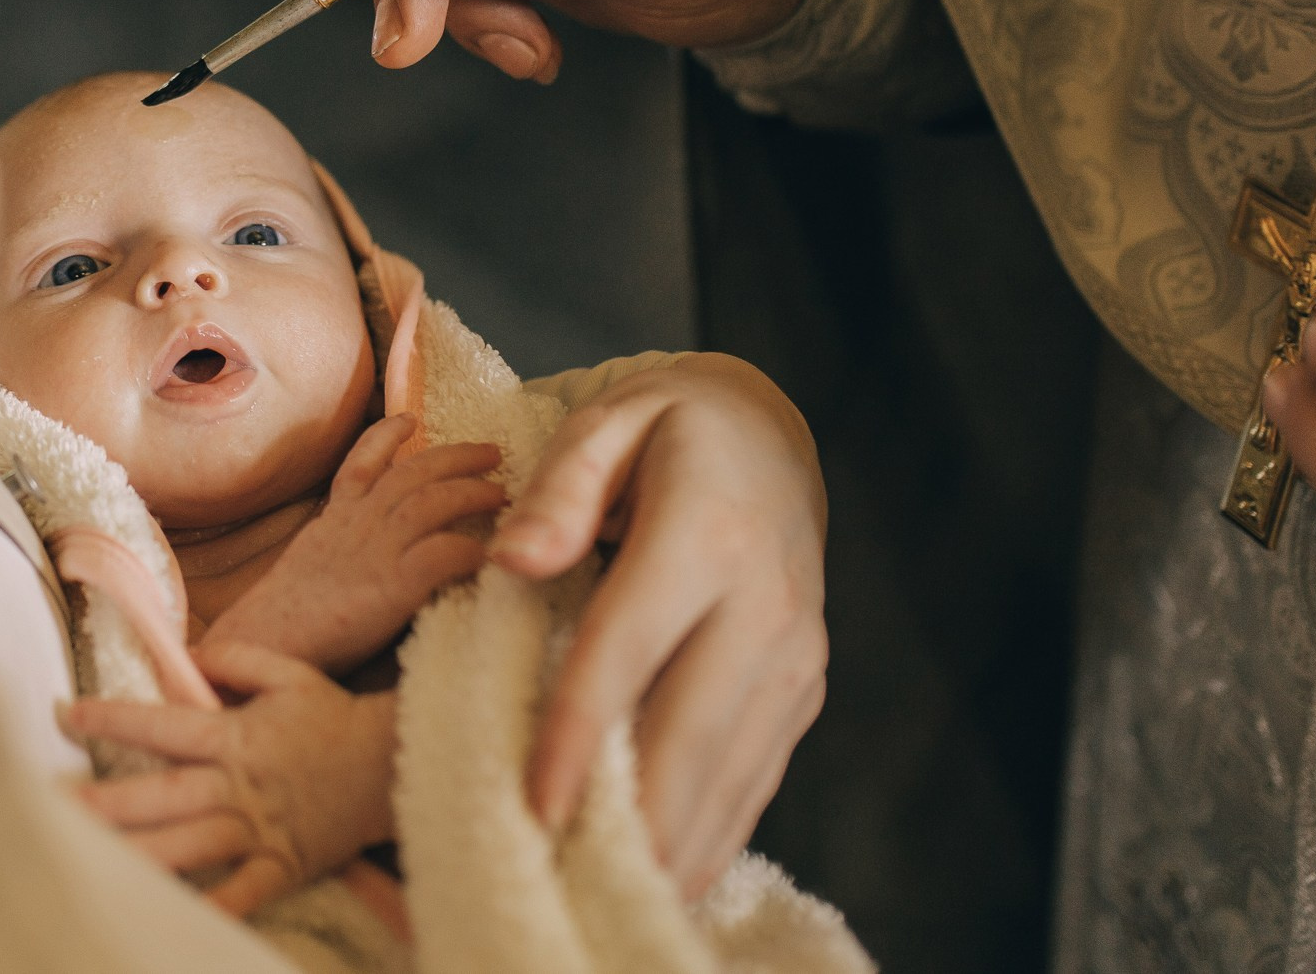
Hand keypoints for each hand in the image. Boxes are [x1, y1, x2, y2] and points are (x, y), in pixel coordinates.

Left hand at [65, 644, 396, 916]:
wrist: (395, 763)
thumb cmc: (334, 717)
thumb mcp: (287, 672)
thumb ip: (233, 658)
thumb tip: (187, 657)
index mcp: (235, 735)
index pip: (162, 726)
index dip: (112, 719)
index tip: (65, 715)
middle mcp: (239, 784)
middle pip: (162, 794)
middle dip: (105, 801)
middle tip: (50, 804)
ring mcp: (260, 828)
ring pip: (189, 845)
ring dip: (137, 854)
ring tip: (87, 860)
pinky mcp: (283, 864)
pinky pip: (242, 892)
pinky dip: (210, 908)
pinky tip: (169, 918)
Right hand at [198, 414, 502, 675]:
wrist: (263, 645)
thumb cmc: (282, 623)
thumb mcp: (307, 566)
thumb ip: (337, 550)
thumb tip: (365, 554)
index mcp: (334, 520)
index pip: (361, 464)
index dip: (387, 437)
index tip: (411, 419)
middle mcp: (356, 525)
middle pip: (413, 472)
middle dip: (456, 456)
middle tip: (491, 452)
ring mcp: (375, 552)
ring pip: (434, 502)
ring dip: (472, 492)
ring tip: (500, 493)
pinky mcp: (393, 586)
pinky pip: (444, 554)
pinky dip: (471, 549)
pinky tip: (489, 554)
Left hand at [492, 353, 826, 899]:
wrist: (773, 436)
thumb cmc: (667, 429)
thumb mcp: (607, 422)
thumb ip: (558, 489)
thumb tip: (511, 558)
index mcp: (706, 534)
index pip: (630, 647)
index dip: (582, 730)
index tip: (537, 801)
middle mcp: (765, 603)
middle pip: (690, 731)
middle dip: (630, 816)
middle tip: (560, 874)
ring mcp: (795, 653)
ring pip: (730, 769)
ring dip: (673, 841)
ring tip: (603, 893)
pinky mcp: (804, 687)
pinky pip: (757, 774)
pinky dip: (713, 831)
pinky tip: (666, 874)